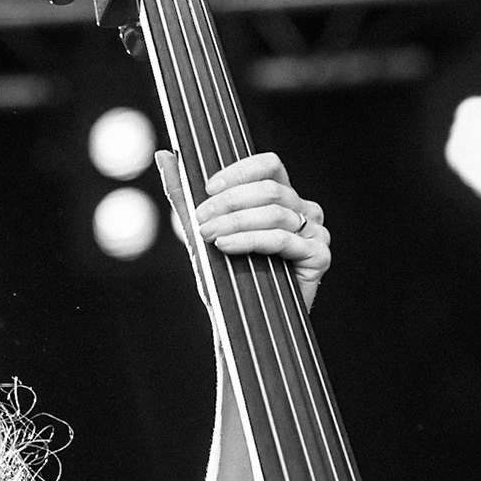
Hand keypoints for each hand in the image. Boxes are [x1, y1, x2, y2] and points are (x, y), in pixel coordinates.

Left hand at [157, 150, 330, 309]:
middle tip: (201, 221)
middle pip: (270, 189)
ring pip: (276, 212)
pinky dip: (251, 240)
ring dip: (236, 222)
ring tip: (210, 237)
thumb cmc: (225, 278)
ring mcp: (314, 233)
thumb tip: (162, 155)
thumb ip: (182, 194)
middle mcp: (302, 211)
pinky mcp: (319, 256)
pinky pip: (284, 238)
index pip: (269, 166)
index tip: (208, 189)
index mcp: (280, 198)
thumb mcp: (199, 231)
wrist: (240, 325)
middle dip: (230, 203)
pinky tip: (227, 246)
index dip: (240, 172)